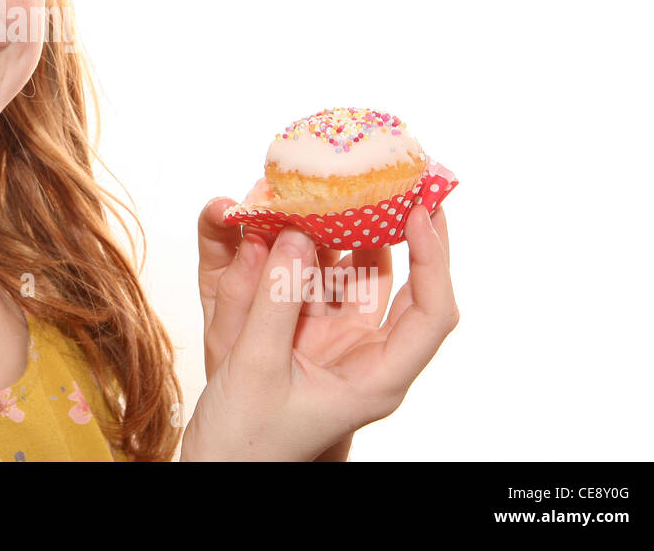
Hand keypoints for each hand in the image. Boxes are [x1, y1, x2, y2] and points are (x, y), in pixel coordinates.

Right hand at [184, 198, 457, 460]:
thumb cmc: (246, 443)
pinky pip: (314, 281)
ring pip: (356, 275)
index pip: (432, 313)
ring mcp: (335, 342)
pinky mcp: (303, 332)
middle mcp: (365, 356)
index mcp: (376, 379)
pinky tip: (292, 220)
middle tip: (396, 180)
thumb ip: (273, 302)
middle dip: (400, 230)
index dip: (435, 260)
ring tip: (338, 189)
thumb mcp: (256, 370)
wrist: (218, 473)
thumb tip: (293, 235)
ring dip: (346, 233)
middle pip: (403, 285)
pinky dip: (305, 250)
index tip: (420, 211)